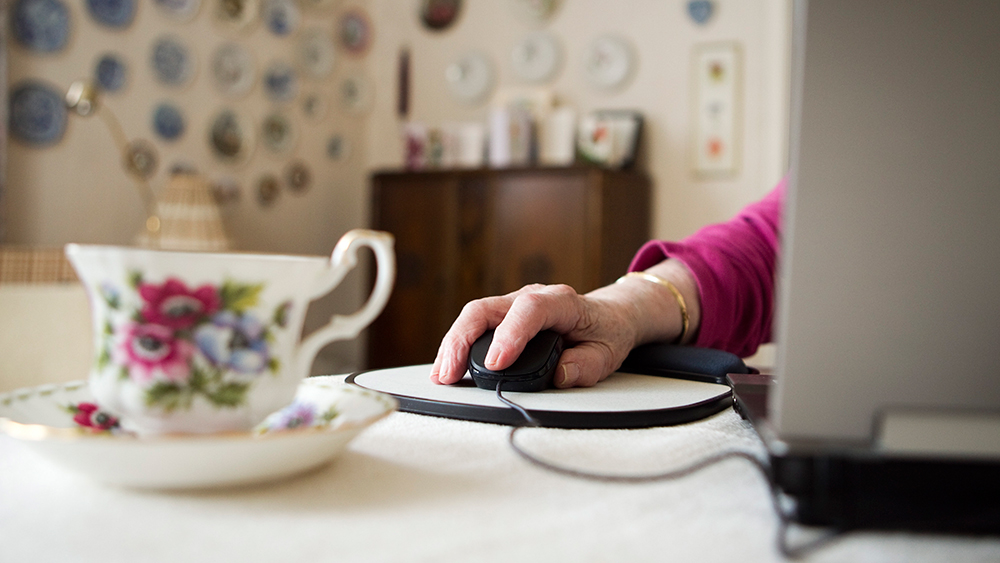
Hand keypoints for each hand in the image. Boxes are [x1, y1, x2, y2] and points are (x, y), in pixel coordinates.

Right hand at [430, 283, 644, 388]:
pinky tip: (446, 366)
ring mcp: (513, 303)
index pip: (529, 310)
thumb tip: (561, 375)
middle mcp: (532, 296)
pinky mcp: (503, 315)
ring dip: (453, 344)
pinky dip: (457, 345)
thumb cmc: (606, 331)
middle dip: (462, 340)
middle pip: (486, 308)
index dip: (510, 335)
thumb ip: (588, 365)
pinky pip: (474, 325)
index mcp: (562, 302)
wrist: (607, 315)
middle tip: (450, 373)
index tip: (496, 364)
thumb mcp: (609, 352)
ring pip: (473, 316)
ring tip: (441, 374)